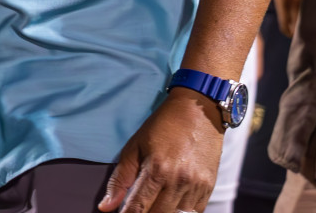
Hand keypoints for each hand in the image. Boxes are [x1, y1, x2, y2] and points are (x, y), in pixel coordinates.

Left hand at [99, 89, 223, 212]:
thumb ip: (120, 178)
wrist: (199, 111)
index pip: (138, 207)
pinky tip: (168, 206)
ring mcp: (196, 187)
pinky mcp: (208, 188)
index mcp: (157, 169)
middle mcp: (178, 181)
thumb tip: (106, 207)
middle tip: (133, 209)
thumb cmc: (162, 126)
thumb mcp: (134, 146)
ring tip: (151, 207)